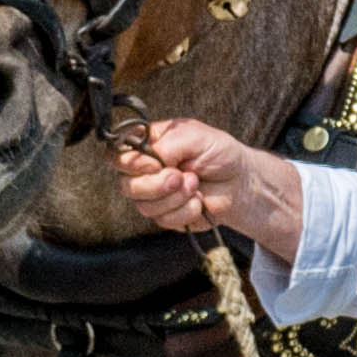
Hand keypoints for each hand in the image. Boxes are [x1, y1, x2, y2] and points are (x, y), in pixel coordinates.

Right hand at [119, 115, 304, 265]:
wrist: (241, 182)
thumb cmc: (220, 153)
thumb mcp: (195, 136)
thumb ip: (168, 145)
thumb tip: (150, 161)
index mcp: (147, 145)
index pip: (116, 155)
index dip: (129, 163)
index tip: (154, 163)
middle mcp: (145, 171)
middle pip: (126, 185)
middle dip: (156, 184)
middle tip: (181, 176)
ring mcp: (154, 195)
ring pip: (144, 206)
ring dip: (175, 197)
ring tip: (196, 184)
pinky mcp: (166, 215)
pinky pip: (164, 220)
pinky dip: (185, 211)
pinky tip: (199, 201)